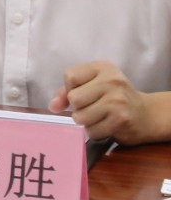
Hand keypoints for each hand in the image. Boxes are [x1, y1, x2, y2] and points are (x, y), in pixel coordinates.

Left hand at [49, 61, 167, 144]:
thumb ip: (67, 91)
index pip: (70, 76)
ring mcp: (117, 101)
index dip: (70, 88)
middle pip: (74, 98)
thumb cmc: (113, 97)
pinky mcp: (121, 120)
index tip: (81, 92)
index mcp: (102, 67)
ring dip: (86, 121)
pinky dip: (95, 131)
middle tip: (92, 107)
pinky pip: (92, 131)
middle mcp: (112, 81)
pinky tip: (106, 125)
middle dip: (78, 107)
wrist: (147, 114)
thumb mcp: (93, 84)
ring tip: (99, 117)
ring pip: (80, 116)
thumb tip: (52, 106)